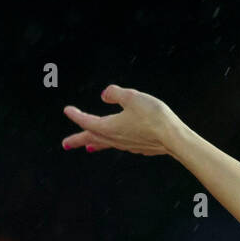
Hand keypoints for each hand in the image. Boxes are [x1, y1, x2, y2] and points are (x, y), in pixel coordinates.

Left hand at [61, 85, 180, 155]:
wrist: (174, 138)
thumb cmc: (153, 116)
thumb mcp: (132, 97)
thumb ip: (115, 93)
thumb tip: (104, 94)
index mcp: (108, 126)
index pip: (86, 121)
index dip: (75, 115)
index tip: (67, 110)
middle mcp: (115, 139)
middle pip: (92, 138)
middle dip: (78, 140)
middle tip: (65, 144)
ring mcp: (127, 145)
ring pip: (106, 144)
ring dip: (95, 143)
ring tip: (90, 147)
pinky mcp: (139, 148)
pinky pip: (120, 145)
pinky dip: (112, 144)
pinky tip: (117, 142)